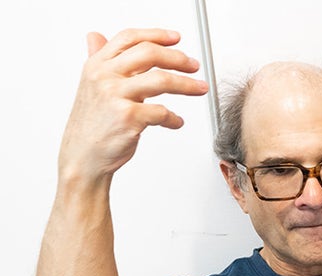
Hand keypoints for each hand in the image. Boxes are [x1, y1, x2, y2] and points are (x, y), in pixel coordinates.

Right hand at [58, 28, 207, 180]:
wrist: (83, 156)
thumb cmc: (92, 124)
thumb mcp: (90, 85)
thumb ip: (99, 61)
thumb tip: (96, 36)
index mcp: (96, 65)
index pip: (129, 38)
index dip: (156, 35)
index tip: (176, 39)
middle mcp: (104, 77)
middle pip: (149, 54)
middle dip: (178, 58)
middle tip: (194, 66)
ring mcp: (115, 96)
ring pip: (161, 80)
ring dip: (187, 85)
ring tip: (200, 89)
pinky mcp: (127, 117)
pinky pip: (162, 112)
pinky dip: (174, 118)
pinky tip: (177, 122)